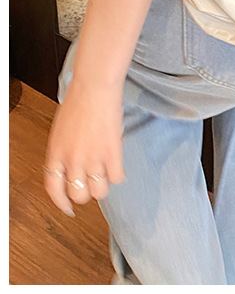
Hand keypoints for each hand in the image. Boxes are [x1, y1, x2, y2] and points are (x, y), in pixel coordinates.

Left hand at [44, 76, 126, 216]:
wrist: (95, 87)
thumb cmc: (78, 100)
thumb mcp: (60, 131)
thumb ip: (63, 151)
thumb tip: (69, 166)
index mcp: (55, 154)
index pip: (54, 190)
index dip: (61, 203)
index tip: (69, 208)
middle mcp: (72, 161)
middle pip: (78, 195)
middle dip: (86, 193)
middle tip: (92, 185)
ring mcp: (92, 158)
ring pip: (99, 192)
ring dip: (103, 186)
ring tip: (106, 175)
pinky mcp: (112, 153)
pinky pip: (117, 177)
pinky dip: (119, 174)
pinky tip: (118, 166)